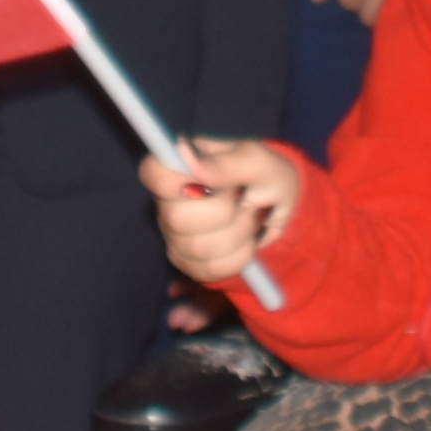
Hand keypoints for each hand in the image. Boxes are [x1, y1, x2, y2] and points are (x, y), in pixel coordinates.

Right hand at [146, 140, 303, 289]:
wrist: (277, 210)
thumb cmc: (265, 176)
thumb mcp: (260, 162)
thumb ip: (228, 162)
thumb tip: (190, 161)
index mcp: (178, 165)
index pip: (153, 173)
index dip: (175, 180)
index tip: (206, 181)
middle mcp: (167, 201)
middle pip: (178, 218)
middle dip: (224, 211)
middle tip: (243, 198)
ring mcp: (175, 235)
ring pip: (198, 248)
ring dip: (238, 233)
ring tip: (249, 217)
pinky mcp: (189, 262)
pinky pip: (211, 269)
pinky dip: (240, 255)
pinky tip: (245, 239)